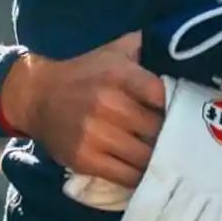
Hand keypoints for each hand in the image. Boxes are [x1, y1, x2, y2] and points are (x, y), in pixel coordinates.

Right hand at [0, 32, 165, 189]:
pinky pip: (125, 175)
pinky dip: (139, 176)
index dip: (177, 105)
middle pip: (156, 129)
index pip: (162, 94)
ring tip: (166, 157)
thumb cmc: (84, 73)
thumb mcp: (112, 51)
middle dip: (170, 135)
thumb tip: (175, 44)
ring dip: (157, 158)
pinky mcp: (85, 159)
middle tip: (180, 140)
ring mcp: (96, 134)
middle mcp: (108, 103)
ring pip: (144, 155)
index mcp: (118, 74)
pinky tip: (145, 171)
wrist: (37, 96)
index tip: (184, 112)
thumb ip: (143, 44)